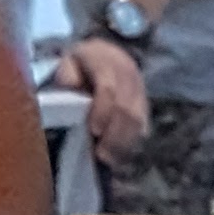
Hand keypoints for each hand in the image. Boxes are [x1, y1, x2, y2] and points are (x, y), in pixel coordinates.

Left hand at [65, 36, 151, 164]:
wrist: (110, 54)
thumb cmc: (83, 65)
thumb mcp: (69, 62)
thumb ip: (67, 76)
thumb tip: (71, 90)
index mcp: (107, 63)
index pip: (108, 89)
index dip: (102, 111)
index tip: (93, 130)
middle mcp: (128, 76)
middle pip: (127, 109)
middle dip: (114, 135)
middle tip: (101, 155)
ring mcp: (140, 92)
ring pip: (138, 121)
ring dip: (124, 143)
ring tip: (109, 160)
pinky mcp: (145, 106)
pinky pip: (143, 127)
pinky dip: (132, 144)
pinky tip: (119, 157)